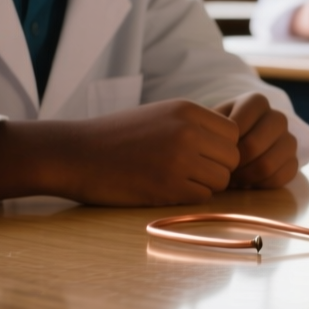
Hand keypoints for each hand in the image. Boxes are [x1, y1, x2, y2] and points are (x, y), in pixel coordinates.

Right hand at [0, 100, 242, 206]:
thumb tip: (233, 143)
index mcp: (188, 110)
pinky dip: (189, 198)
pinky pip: (201, 197)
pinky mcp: (168, 187)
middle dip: (218, 168)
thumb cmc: (117, 136)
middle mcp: (188, 131)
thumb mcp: (160, 115)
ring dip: (205, 185)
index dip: (222, 147)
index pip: (233, 133)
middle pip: (232, 157)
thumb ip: (195, 125)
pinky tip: (165, 190)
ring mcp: (179, 159)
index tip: (203, 155)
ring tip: (176, 180)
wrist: (74, 153)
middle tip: (191, 172)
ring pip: (220, 180)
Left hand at [213, 93, 300, 188]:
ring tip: (232, 177)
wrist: (240, 143)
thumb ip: (208, 127)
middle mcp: (278, 117)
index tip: (212, 151)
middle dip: (234, 162)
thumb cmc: (219, 132)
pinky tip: (247, 181)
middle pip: (254, 145)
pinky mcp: (294, 161)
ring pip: (267, 165)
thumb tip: (207, 141)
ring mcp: (289, 140)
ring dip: (244, 176)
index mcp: (257, 102)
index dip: (222, 144)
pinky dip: (259, 184)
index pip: (237, 126)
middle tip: (222, 168)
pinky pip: (279, 178)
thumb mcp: (210, 122)